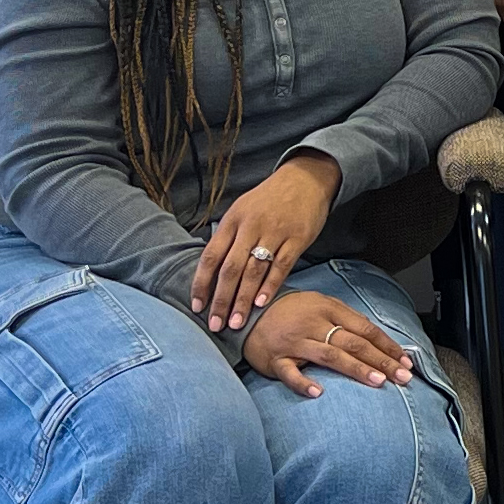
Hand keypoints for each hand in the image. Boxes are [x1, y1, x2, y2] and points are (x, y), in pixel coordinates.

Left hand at [191, 153, 339, 330]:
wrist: (305, 179)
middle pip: (230, 269)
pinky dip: (270, 286)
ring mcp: (275, 232)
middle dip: (221, 300)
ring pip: (254, 271)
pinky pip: (281, 266)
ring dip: (243, 299)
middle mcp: (251, 226)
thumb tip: (210, 271)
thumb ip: (228, 237)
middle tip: (217, 325)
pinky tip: (261, 303)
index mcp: (232, 220)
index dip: (201, 284)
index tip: (197, 307)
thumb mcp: (241, 209)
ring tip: (237, 322)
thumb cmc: (269, 199)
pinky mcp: (297, 237)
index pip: (210, 257)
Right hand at [246, 288, 416, 398]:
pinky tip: (318, 393)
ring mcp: (295, 342)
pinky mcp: (275, 359)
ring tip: (378, 381)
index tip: (406, 361)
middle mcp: (314, 324)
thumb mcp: (321, 305)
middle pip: (354, 343)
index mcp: (329, 309)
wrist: (250, 311)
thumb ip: (346, 320)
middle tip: (403, 376)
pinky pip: (290, 373)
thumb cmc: (293, 311)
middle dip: (381, 360)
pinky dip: (303, 383)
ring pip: (330, 356)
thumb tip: (377, 339)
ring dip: (356, 369)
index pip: (365, 328)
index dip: (387, 345)